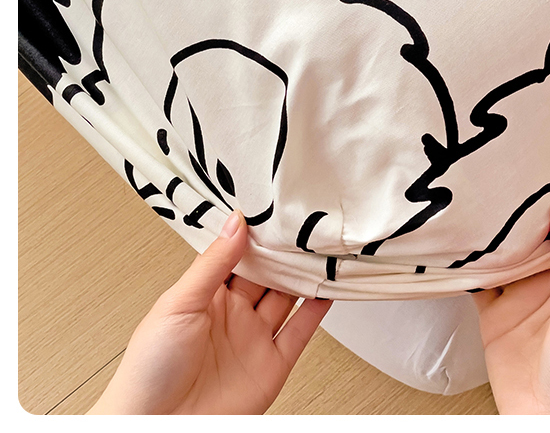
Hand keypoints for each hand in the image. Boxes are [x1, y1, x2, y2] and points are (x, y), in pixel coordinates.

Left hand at [88, 210, 331, 413]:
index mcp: (206, 296)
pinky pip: (301, 333)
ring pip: (288, 299)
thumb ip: (212, 264)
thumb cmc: (148, 371)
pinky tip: (327, 291)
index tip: (274, 212)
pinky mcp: (272, 365)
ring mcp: (254, 339)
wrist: (156, 428)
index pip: (238, 256)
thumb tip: (235, 225)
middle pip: (267, 275)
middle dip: (284, 252)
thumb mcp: (178, 304)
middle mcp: (233, 315)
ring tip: (321, 251)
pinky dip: (317, 312)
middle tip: (305, 226)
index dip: (256, 236)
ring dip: (304, 277)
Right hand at [473, 192, 549, 414]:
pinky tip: (462, 243)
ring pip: (506, 252)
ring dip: (495, 234)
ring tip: (480, 200)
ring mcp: (523, 295)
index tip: (545, 173)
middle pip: (536, 236)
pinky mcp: (495, 310)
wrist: (548, 419)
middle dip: (521, 212)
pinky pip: (479, 278)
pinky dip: (469, 262)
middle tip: (504, 178)